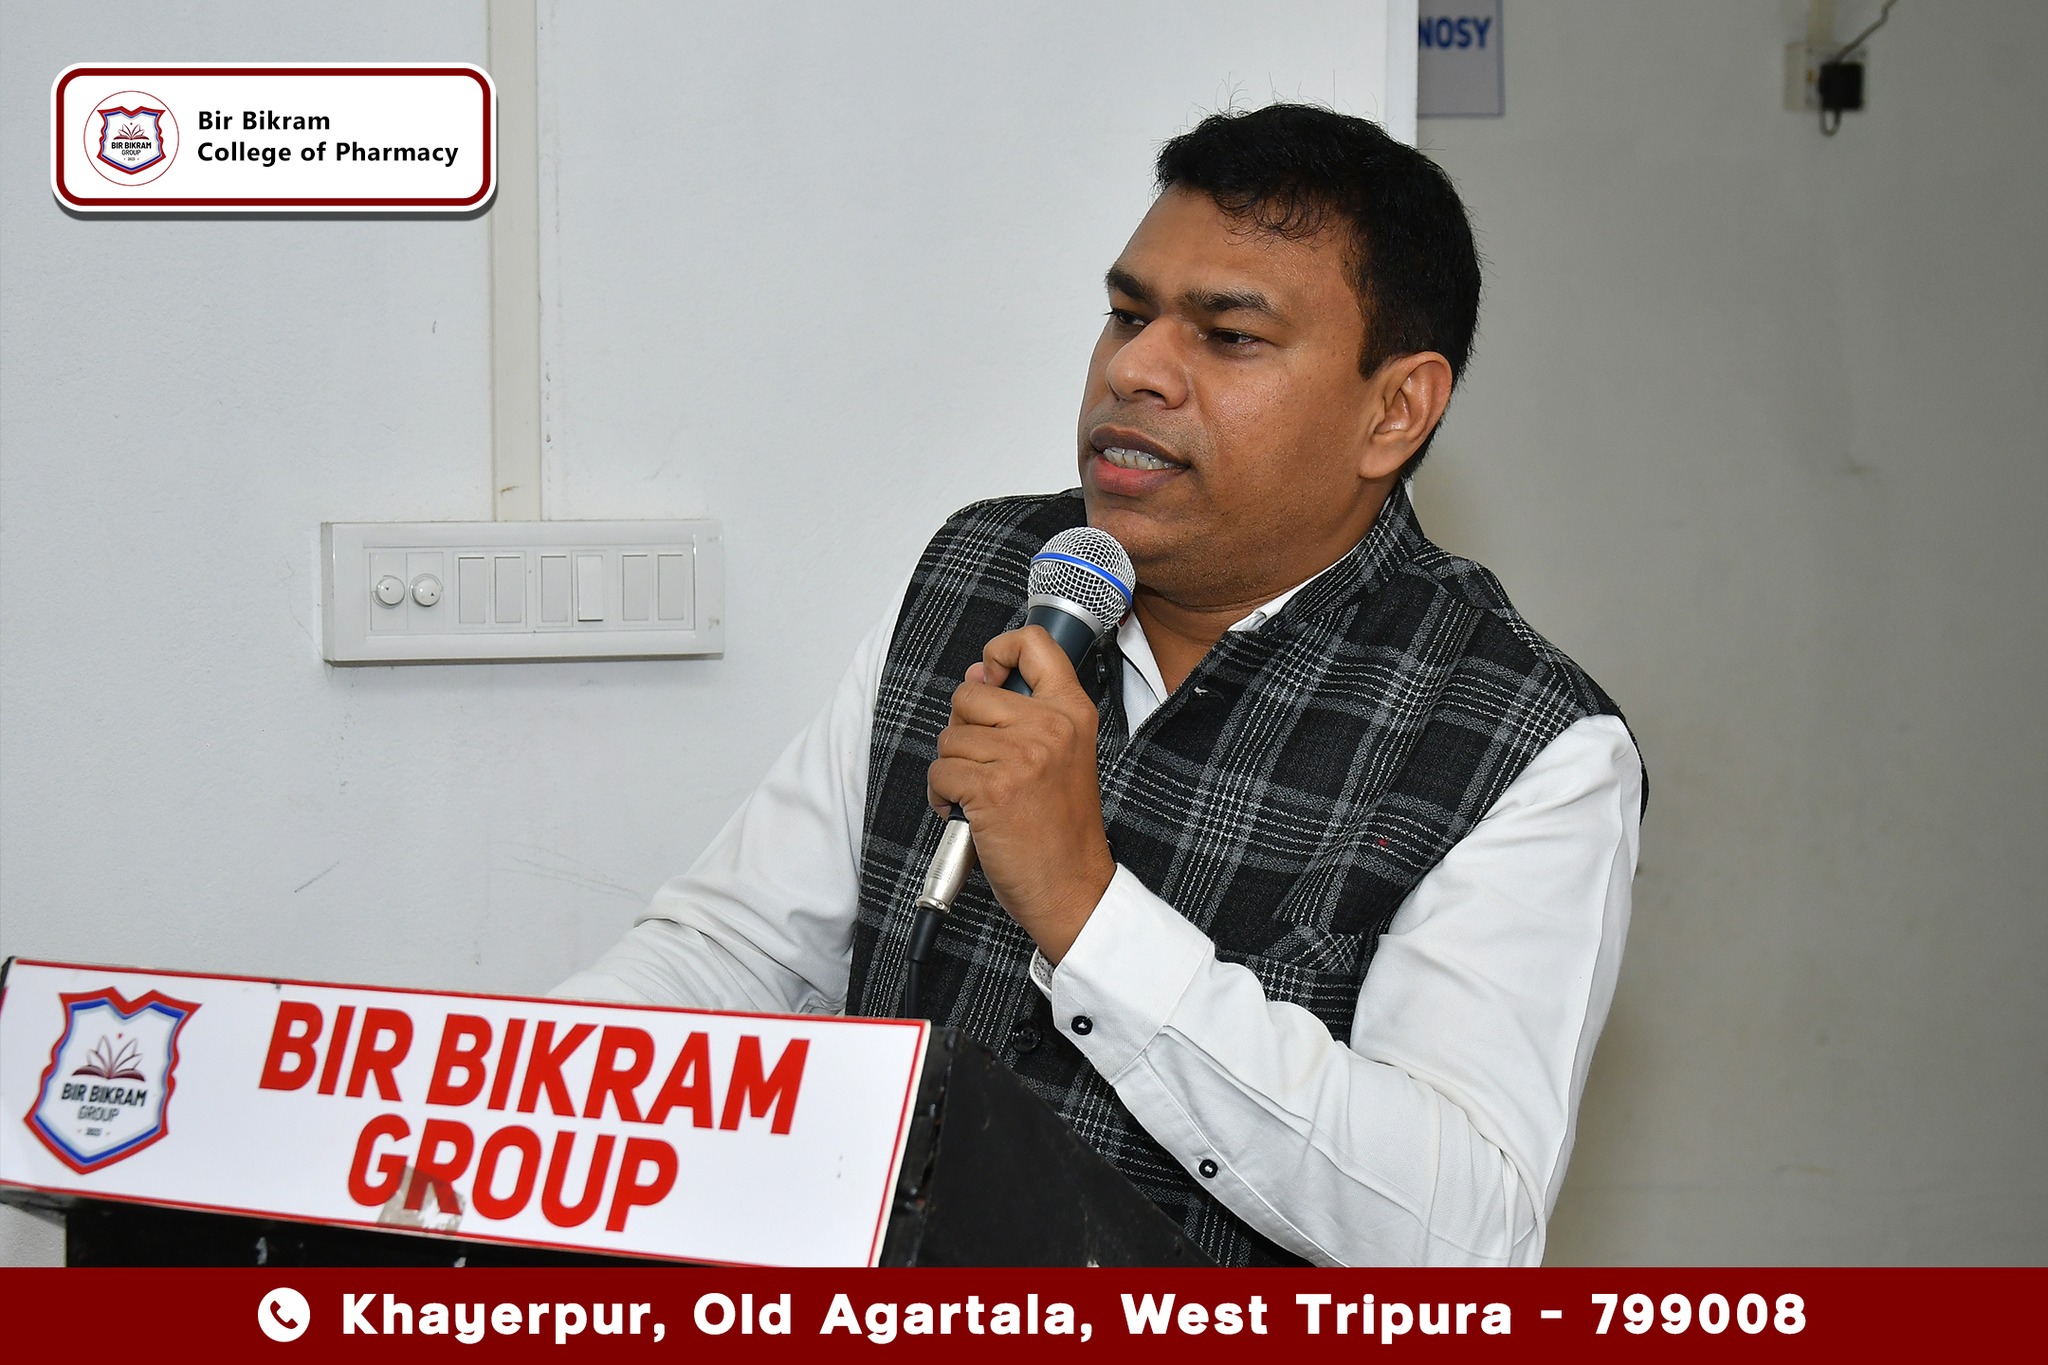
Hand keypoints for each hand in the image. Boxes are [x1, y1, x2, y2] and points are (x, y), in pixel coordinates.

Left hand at [927, 625, 1116, 962]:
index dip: (1000, 650)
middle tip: (983, 764)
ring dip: (951, 770)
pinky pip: (939, 773)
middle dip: (963, 730)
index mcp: (1072, 712)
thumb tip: (978, 675)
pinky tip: (967, 814)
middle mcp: (1049, 727)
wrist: (1072, 887)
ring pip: (949, 738)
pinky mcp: (991, 789)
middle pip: (969, 694)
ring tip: (979, 795)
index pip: (1034, 643)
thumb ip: (1027, 713)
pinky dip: (942, 797)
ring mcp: (1020, 757)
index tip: (990, 675)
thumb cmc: (1063, 829)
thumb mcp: (1065, 755)